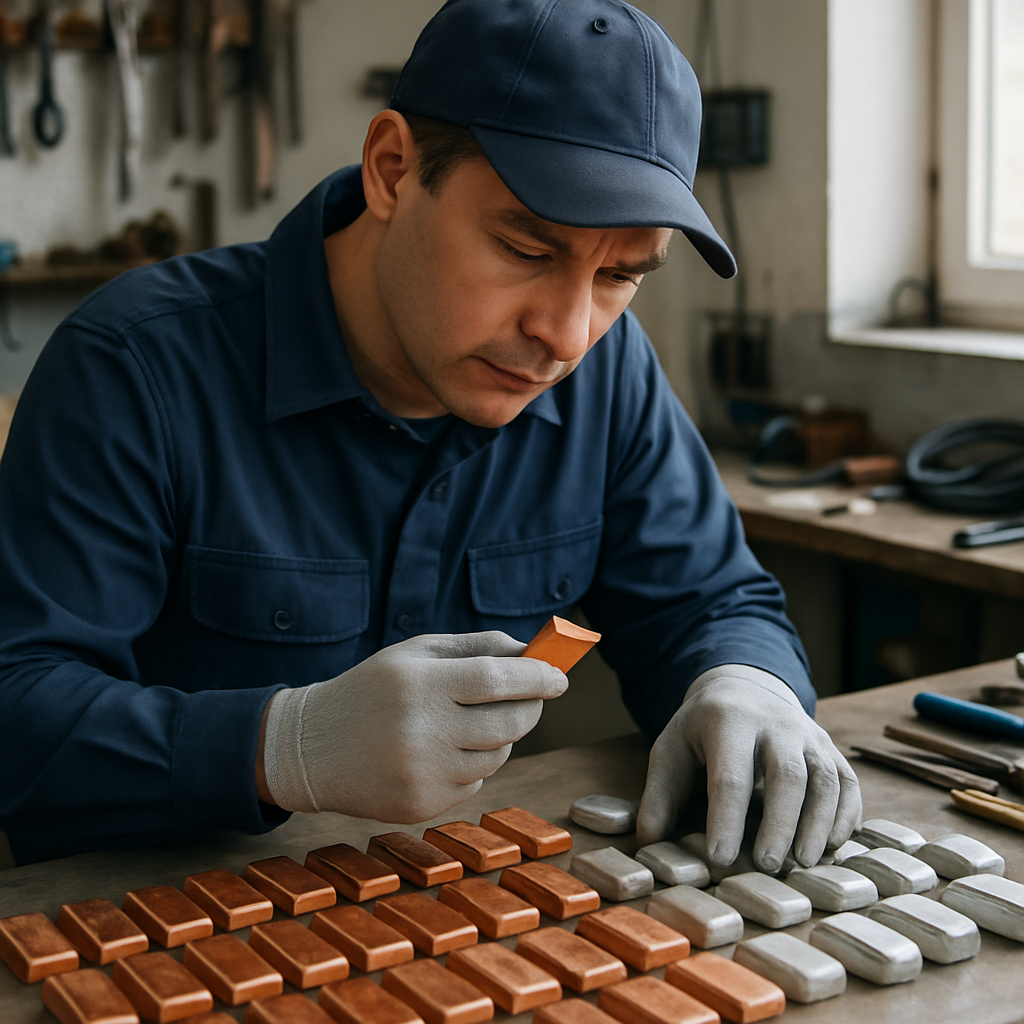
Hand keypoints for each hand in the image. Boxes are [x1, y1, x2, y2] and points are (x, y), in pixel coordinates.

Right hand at [259, 631, 566, 820]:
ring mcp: (422, 774)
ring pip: (498, 756)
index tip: (560, 677)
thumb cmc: (372, 690)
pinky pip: (475, 782)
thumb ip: (476, 647)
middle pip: (508, 722)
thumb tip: (533, 652)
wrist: (311, 748)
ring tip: (469, 722)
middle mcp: (421, 731)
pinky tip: (440, 751)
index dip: (538, 677)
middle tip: (534, 697)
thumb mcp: (415, 653)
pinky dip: (473, 764)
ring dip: (501, 737)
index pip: (497, 680)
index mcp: (418, 684)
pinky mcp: (421, 806)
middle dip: (531, 707)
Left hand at [636, 665, 860, 871]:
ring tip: (803, 864)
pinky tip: (829, 847)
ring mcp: (809, 734)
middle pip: (788, 775)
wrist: (742, 690)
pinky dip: (845, 817)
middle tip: (768, 866)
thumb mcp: (671, 751)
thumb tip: (650, 843)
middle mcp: (776, 723)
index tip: (719, 857)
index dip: (726, 818)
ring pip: (825, 779)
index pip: (730, 774)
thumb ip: (659, 796)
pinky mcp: (831, 749)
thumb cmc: (701, 732)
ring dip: (818, 824)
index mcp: (728, 720)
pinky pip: (848, 783)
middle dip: (779, 824)